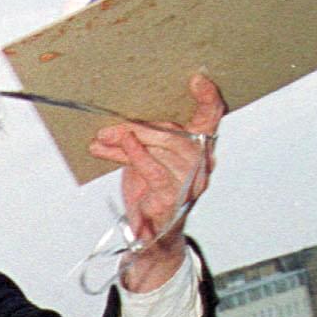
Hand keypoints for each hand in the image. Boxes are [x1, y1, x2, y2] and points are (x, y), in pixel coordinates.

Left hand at [88, 73, 223, 291]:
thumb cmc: (151, 194)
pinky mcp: (174, 197)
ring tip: (104, 137)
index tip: (197, 78)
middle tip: (111, 124)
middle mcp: (202, 164)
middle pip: (175, 132)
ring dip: (129, 140)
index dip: (208, 97)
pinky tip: (121, 143)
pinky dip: (136, 154)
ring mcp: (190, 181)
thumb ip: (139, 142)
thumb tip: (112, 128)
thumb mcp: (145, 160)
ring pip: (163, 148)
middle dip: (140, 125)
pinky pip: (155, 170)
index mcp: (201, 149)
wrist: (150, 238)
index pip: (211, 117)